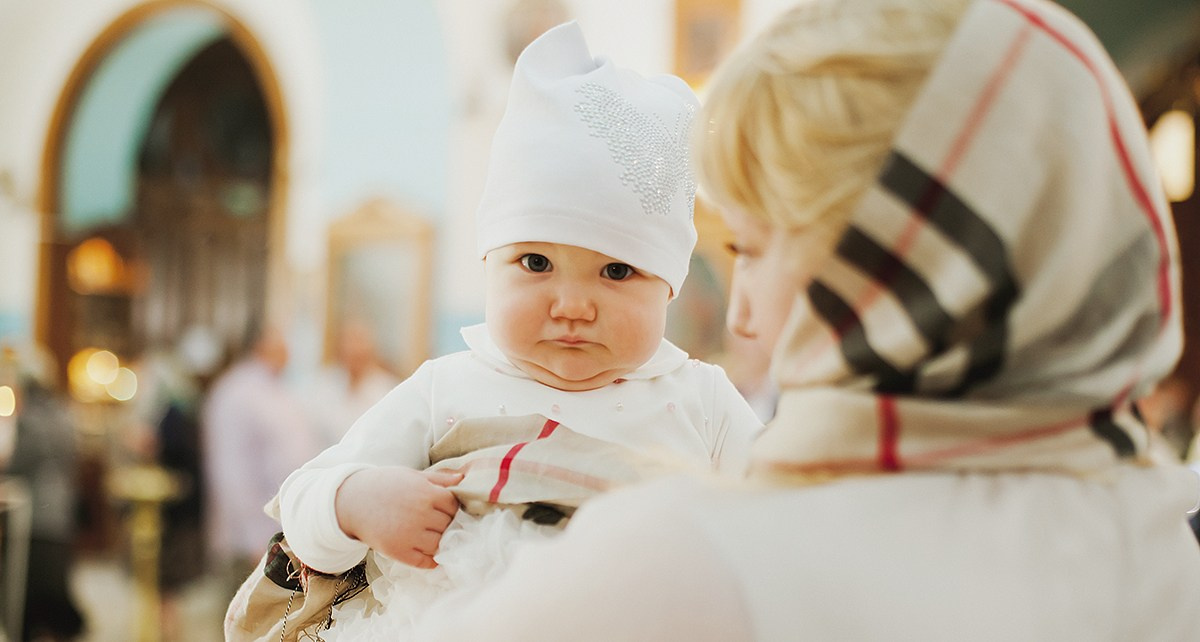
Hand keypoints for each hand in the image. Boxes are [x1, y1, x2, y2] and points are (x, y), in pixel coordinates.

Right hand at [334, 466, 461, 568]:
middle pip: (449, 525)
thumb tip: (463, 479)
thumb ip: (439, 478)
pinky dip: (431, 560)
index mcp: (425, 493)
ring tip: (433, 536)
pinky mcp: (398, 552)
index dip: (453, 507)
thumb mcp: (412, 475)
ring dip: (441, 542)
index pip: (454, 505)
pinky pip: (424, 561)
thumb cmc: (385, 485)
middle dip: (448, 524)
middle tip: (440, 523)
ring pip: (439, 544)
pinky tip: (430, 553)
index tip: (447, 509)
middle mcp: (420, 515)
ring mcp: (409, 535)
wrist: (352, 501)